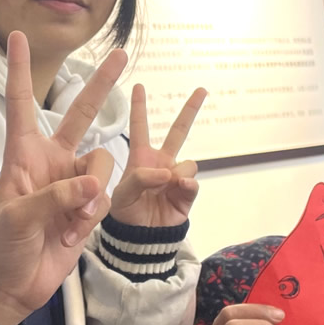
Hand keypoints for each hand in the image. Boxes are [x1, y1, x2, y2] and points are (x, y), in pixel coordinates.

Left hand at [0, 31, 127, 324]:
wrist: (11, 288)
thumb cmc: (0, 247)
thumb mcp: (18, 218)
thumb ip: (57, 198)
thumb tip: (93, 186)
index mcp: (23, 155)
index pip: (21, 104)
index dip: (20, 70)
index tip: (17, 36)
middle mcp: (51, 161)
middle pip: (80, 114)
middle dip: (101, 85)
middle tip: (120, 55)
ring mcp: (72, 183)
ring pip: (102, 164)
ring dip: (91, 193)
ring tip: (68, 223)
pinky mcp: (87, 208)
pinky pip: (105, 197)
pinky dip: (93, 216)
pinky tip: (73, 234)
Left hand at [109, 85, 206, 227]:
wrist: (138, 239)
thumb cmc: (125, 213)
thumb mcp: (122, 193)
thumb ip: (141, 178)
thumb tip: (170, 173)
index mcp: (141, 158)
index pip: (139, 127)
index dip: (139, 107)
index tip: (139, 85)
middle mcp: (161, 163)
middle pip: (178, 132)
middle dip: (190, 110)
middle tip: (202, 89)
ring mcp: (176, 177)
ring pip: (187, 163)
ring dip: (177, 172)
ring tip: (165, 186)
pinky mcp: (186, 194)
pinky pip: (192, 182)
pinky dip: (187, 183)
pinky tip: (179, 187)